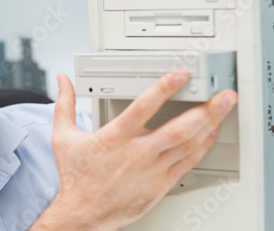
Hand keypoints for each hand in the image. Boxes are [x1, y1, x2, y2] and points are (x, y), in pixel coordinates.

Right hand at [32, 70, 236, 230]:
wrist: (83, 214)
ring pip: (187, 146)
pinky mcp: (159, 185)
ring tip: (224, 110)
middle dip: (206, 110)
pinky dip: (202, 147)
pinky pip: (187, 164)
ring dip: (209, 126)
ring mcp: (151, 171)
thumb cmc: (75, 177)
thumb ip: (64, 104)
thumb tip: (63, 81)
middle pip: (178, 129)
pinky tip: (210, 135)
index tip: (180, 75)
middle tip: (224, 96)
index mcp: (114, 138)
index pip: (143, 107)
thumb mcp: (63, 137)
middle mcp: (136, 154)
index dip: (164, 89)